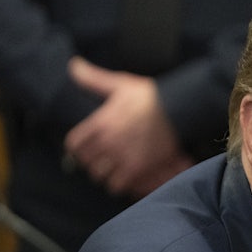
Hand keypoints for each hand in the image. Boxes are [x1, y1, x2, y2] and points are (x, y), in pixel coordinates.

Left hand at [64, 57, 194, 197]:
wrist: (177, 109)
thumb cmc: (150, 96)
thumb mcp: (119, 84)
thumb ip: (93, 78)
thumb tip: (73, 65)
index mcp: (99, 123)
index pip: (74, 145)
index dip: (77, 148)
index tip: (85, 149)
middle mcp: (107, 142)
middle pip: (86, 163)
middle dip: (92, 162)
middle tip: (101, 160)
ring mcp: (121, 156)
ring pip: (100, 176)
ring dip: (105, 174)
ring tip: (113, 170)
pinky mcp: (137, 168)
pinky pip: (117, 186)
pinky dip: (119, 184)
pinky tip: (125, 177)